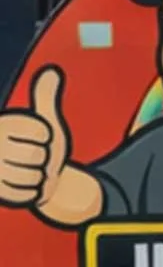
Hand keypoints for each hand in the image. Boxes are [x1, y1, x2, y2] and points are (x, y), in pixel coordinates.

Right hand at [0, 66, 68, 208]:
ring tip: (30, 171)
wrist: (33, 175)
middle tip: (34, 158)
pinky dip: (33, 193)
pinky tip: (25, 186)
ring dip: (39, 178)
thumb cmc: (40, 145)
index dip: (48, 138)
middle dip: (44, 159)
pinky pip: (27, 195)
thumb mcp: (45, 121)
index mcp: (2, 125)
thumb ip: (45, 97)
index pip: (41, 132)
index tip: (39, 138)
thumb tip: (53, 71)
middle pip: (37, 155)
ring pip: (33, 176)